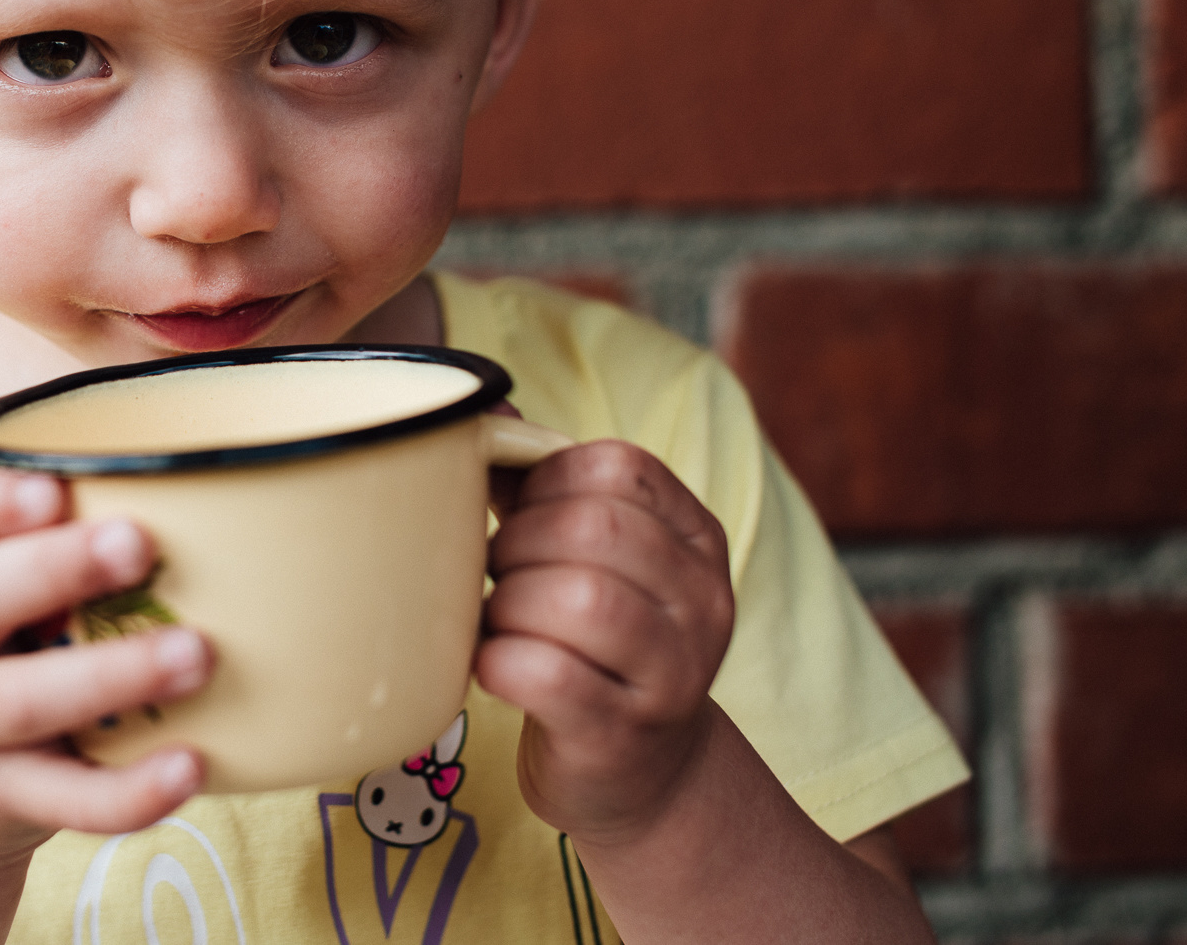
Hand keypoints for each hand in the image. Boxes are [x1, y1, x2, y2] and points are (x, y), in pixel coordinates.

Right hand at [0, 470, 213, 868]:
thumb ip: (61, 535)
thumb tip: (198, 483)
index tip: (53, 487)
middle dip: (54, 569)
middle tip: (137, 542)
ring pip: (25, 702)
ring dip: (113, 675)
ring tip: (196, 653)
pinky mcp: (8, 798)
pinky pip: (68, 800)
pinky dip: (131, 790)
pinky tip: (192, 764)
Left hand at [478, 438, 734, 844]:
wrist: (639, 777)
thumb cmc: (594, 646)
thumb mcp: (589, 558)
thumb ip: (541, 486)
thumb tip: (484, 409)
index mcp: (697, 537)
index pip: (617, 467)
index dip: (543, 482)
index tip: (518, 517)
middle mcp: (703, 600)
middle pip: (594, 528)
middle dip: (518, 543)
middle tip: (497, 575)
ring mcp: (674, 673)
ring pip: (578, 599)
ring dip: (509, 603)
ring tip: (499, 621)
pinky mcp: (623, 735)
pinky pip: (550, 677)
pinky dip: (501, 662)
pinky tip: (495, 667)